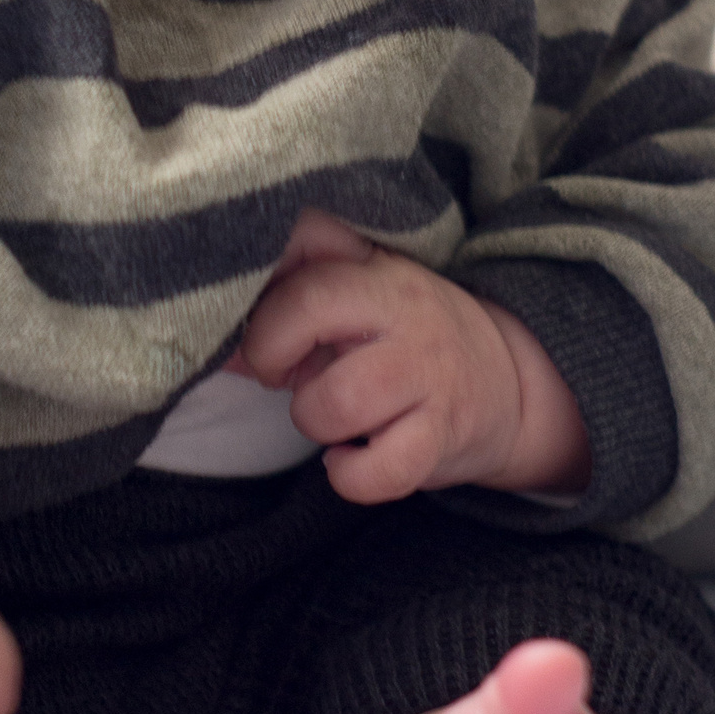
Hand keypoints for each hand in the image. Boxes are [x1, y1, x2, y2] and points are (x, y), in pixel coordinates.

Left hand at [238, 213, 588, 503]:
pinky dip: (350, 476)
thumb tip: (207, 344)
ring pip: (335, 400)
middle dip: (268, 352)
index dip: (259, 283)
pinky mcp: (444, 433)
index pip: (302, 237)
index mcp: (371, 265)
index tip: (256, 322)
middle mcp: (402, 307)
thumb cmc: (401, 341)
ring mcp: (427, 370)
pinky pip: (380, 471)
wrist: (508, 385)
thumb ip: (282, 305)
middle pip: (308, 306)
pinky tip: (350, 459)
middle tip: (279, 374)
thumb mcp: (355, 299)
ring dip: (312, 419)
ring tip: (328, 417)